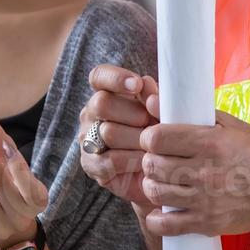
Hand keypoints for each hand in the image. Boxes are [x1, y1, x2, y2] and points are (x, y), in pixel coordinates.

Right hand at [78, 65, 158, 208]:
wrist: (160, 172)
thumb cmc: (160, 134)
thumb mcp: (161, 111)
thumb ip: (154, 96)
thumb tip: (146, 85)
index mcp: (106, 93)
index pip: (99, 76)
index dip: (115, 78)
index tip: (137, 84)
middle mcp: (91, 113)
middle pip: (101, 103)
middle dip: (133, 114)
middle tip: (151, 124)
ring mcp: (87, 139)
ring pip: (108, 132)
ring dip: (137, 140)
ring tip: (153, 145)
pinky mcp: (90, 164)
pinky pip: (110, 160)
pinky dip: (132, 160)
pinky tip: (144, 161)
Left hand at [138, 107, 249, 237]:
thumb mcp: (232, 126)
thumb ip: (193, 113)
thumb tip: (154, 102)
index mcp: (210, 143)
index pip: (158, 138)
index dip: (149, 138)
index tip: (153, 141)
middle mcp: (205, 171)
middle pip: (152, 165)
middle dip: (149, 161)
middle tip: (157, 161)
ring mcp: (205, 200)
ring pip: (155, 193)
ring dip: (152, 186)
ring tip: (161, 182)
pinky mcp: (208, 223)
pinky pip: (167, 225)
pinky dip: (157, 220)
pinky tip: (162, 211)